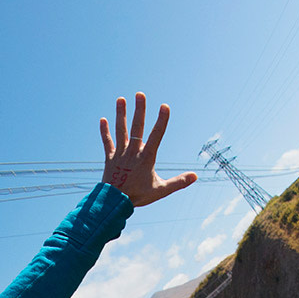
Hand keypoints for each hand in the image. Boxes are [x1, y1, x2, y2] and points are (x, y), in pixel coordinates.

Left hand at [99, 92, 195, 206]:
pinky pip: (107, 142)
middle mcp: (133, 152)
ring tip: (120, 99)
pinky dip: (104, 132)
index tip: (164, 106)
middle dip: (139, 110)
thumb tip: (195, 176)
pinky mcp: (110, 158)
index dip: (161, 120)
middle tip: (140, 94)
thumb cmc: (139, 196)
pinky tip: (103, 119)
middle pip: (137, 127)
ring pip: (120, 130)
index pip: (156, 135)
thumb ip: (179, 182)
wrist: (114, 204)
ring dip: (120, 114)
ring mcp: (120, 154)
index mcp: (146, 157)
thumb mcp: (161, 190)